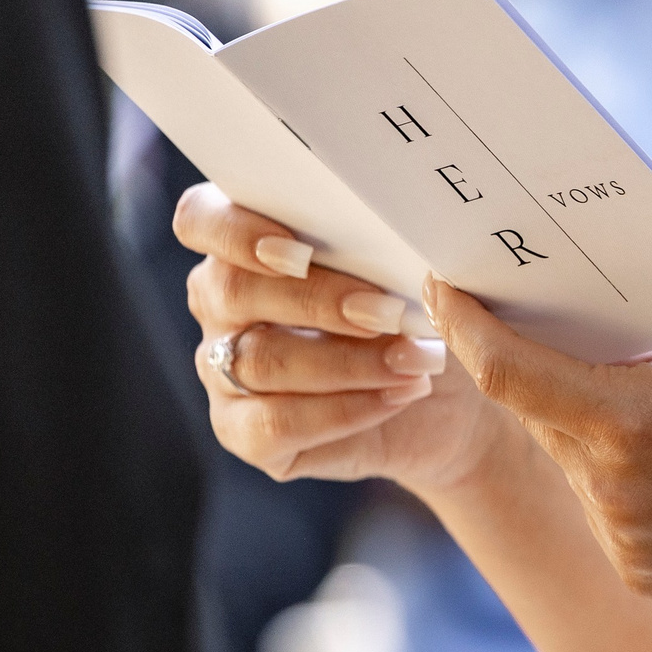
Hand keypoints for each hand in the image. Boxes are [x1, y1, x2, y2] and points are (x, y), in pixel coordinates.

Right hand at [175, 184, 514, 489]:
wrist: (450, 400)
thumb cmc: (420, 315)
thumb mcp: (409, 274)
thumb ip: (381, 251)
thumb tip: (398, 250)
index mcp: (246, 243)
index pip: (200, 220)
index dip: (234, 232)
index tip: (298, 251)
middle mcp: (221, 304)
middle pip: (233, 291)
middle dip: (318, 301)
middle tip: (389, 314)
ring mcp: (223, 369)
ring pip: (262, 360)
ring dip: (348, 362)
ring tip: (414, 360)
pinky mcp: (241, 430)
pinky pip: (275, 422)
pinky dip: (346, 409)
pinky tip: (398, 394)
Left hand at [425, 279, 651, 595]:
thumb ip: (633, 337)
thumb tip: (558, 308)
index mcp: (630, 419)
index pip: (506, 373)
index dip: (465, 326)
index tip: (445, 290)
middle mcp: (615, 489)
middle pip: (540, 417)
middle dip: (544, 374)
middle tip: (562, 330)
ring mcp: (628, 540)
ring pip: (573, 467)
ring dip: (591, 433)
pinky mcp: (643, 573)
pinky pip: (606, 512)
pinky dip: (625, 482)